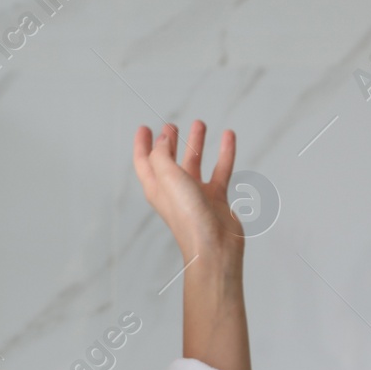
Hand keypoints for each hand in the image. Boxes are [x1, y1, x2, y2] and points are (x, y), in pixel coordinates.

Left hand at [132, 121, 244, 268]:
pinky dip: (224, 153)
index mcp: (156, 188)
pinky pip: (220, 169)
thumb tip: (162, 140)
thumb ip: (162, 156)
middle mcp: (174, 191)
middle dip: (168, 142)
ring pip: (195, 163)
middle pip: (168, 161)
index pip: (144, 161)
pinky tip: (228, 137)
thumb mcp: (168, 179)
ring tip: (199, 124)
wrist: (214, 245)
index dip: (142, 144)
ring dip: (196, 144)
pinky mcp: (216, 198)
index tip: (144, 127)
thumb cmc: (188, 216)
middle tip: (171, 125)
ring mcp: (195, 194)